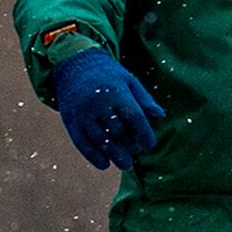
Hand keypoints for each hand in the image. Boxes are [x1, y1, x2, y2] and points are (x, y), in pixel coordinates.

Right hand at [50, 48, 164, 170]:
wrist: (75, 66)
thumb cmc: (108, 76)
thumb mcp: (128, 80)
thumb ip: (144, 99)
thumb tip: (160, 116)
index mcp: (116, 91)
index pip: (134, 116)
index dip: (144, 133)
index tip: (149, 145)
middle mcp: (98, 103)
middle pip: (117, 131)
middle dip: (129, 145)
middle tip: (135, 153)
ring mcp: (83, 114)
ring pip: (100, 140)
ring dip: (114, 155)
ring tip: (125, 164)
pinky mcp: (71, 122)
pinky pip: (82, 143)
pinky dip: (93, 156)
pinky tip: (104, 164)